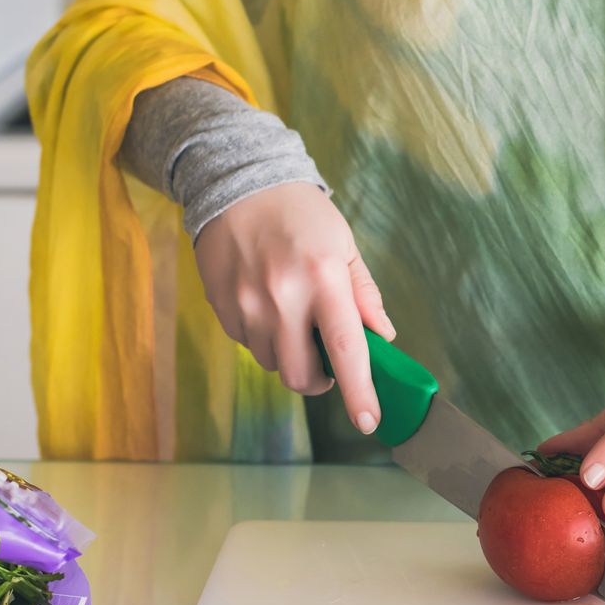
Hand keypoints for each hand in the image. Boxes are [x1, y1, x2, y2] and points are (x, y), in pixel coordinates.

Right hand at [194, 183, 395, 432]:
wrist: (237, 183)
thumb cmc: (300, 214)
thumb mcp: (343, 245)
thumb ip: (364, 294)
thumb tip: (382, 335)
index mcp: (322, 279)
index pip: (345, 350)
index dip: (359, 392)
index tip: (369, 421)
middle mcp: (282, 298)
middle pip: (301, 376)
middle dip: (319, 379)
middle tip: (327, 359)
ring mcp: (247, 305)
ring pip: (273, 364)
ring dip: (289, 354)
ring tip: (292, 315)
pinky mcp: (222, 308)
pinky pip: (248, 345)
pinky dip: (264, 337)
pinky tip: (266, 302)